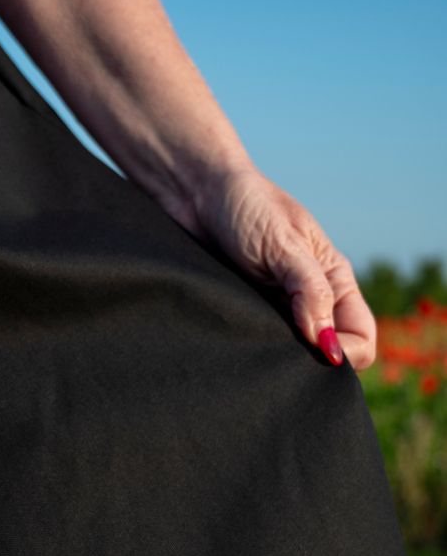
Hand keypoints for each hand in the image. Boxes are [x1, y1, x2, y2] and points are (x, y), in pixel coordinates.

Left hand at [167, 163, 376, 370]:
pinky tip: (241, 346)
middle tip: (282, 358)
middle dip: (315, 364)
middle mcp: (312, 298)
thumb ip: (309, 290)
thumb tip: (325, 342)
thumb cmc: (245, 205)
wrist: (196, 191)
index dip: (345, 351)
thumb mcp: (283, 244)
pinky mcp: (247, 311)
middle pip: (332, 352)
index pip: (361, 336)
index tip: (313, 350)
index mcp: (334, 279)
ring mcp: (279, 307)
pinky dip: (256, 351)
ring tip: (257, 350)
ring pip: (296, 354)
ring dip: (282, 360)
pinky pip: (261, 344)